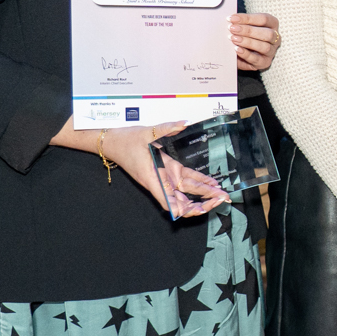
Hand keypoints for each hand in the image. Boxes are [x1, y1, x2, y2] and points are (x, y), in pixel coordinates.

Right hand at [52, 118, 226, 217]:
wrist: (113, 141)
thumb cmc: (126, 140)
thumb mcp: (145, 133)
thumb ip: (165, 129)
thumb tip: (183, 123)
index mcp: (152, 176)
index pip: (165, 198)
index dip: (177, 207)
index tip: (192, 211)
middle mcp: (160, 181)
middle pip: (182, 199)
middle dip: (202, 202)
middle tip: (221, 201)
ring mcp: (165, 176)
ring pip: (187, 191)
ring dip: (204, 194)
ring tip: (222, 195)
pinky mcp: (168, 170)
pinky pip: (187, 179)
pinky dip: (200, 182)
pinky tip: (213, 183)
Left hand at [231, 12, 279, 70]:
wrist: (243, 54)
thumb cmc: (246, 36)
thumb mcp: (245, 27)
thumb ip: (241, 23)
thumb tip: (230, 20)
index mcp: (272, 25)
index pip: (264, 19)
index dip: (248, 18)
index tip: (233, 18)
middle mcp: (275, 38)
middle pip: (267, 33)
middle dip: (248, 31)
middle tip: (233, 29)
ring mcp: (271, 52)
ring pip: (264, 47)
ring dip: (247, 42)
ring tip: (234, 39)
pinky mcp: (265, 63)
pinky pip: (257, 59)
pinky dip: (246, 54)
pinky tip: (237, 49)